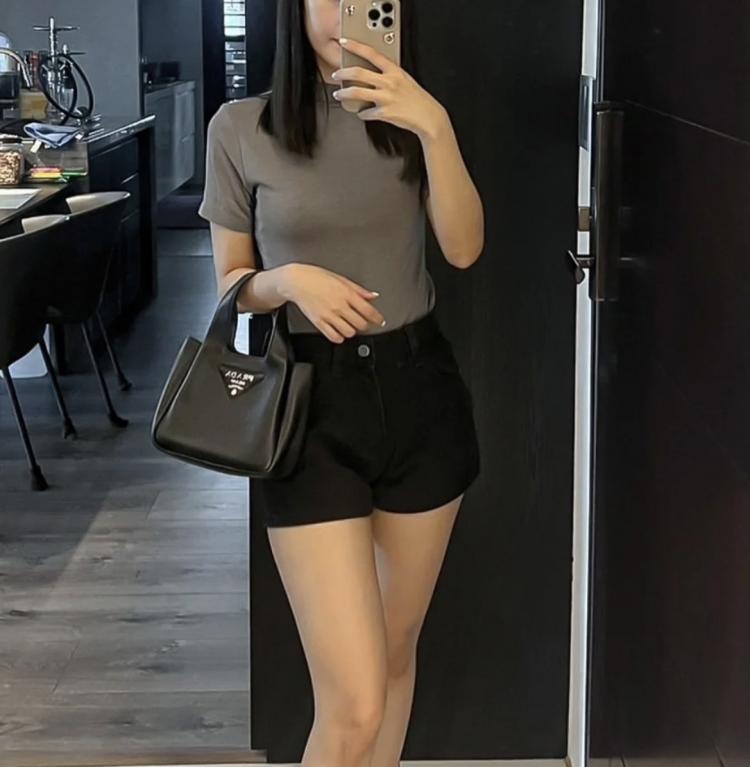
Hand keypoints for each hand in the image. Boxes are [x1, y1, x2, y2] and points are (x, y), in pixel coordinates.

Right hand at [281, 263, 385, 342]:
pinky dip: (340, 336)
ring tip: (350, 325)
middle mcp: (339, 306)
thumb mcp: (341, 279)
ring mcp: (329, 315)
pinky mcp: (319, 322)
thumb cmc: (316, 277)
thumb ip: (358, 290)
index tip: (380, 321)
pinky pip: (334, 336)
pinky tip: (340, 331)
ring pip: (349, 332)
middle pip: (361, 324)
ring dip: (352, 330)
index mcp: (346, 293)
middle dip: (365, 324)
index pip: (368, 311)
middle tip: (363, 321)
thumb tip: (372, 296)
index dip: (377, 318)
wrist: (295, 281)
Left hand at [332, 38, 447, 140]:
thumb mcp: (405, 80)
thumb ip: (390, 76)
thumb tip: (373, 77)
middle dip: (343, 73)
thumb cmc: (418, 99)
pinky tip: (362, 113)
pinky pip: (366, 113)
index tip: (344, 42)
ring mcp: (386, 98)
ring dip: (344, 93)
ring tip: (339, 94)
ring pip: (357, 93)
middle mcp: (389, 82)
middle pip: (358, 73)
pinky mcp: (384, 113)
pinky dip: (362, 114)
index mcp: (394, 71)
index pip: (371, 53)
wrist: (428, 117)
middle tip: (337, 74)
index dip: (355, 46)